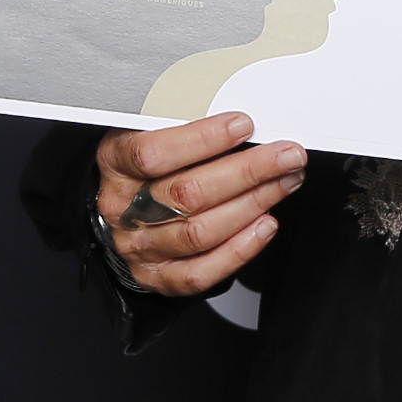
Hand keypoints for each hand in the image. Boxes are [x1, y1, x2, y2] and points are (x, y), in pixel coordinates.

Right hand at [95, 111, 306, 296]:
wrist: (124, 212)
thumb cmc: (146, 166)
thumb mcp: (150, 133)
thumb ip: (187, 129)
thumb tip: (244, 125)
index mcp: (115, 163)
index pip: (153, 153)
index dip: (203, 140)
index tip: (243, 126)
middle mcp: (123, 208)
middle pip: (188, 194)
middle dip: (248, 172)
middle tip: (285, 156)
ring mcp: (139, 246)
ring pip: (200, 232)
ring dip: (253, 205)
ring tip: (284, 182)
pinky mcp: (158, 276)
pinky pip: (201, 272)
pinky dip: (240, 249)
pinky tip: (265, 225)